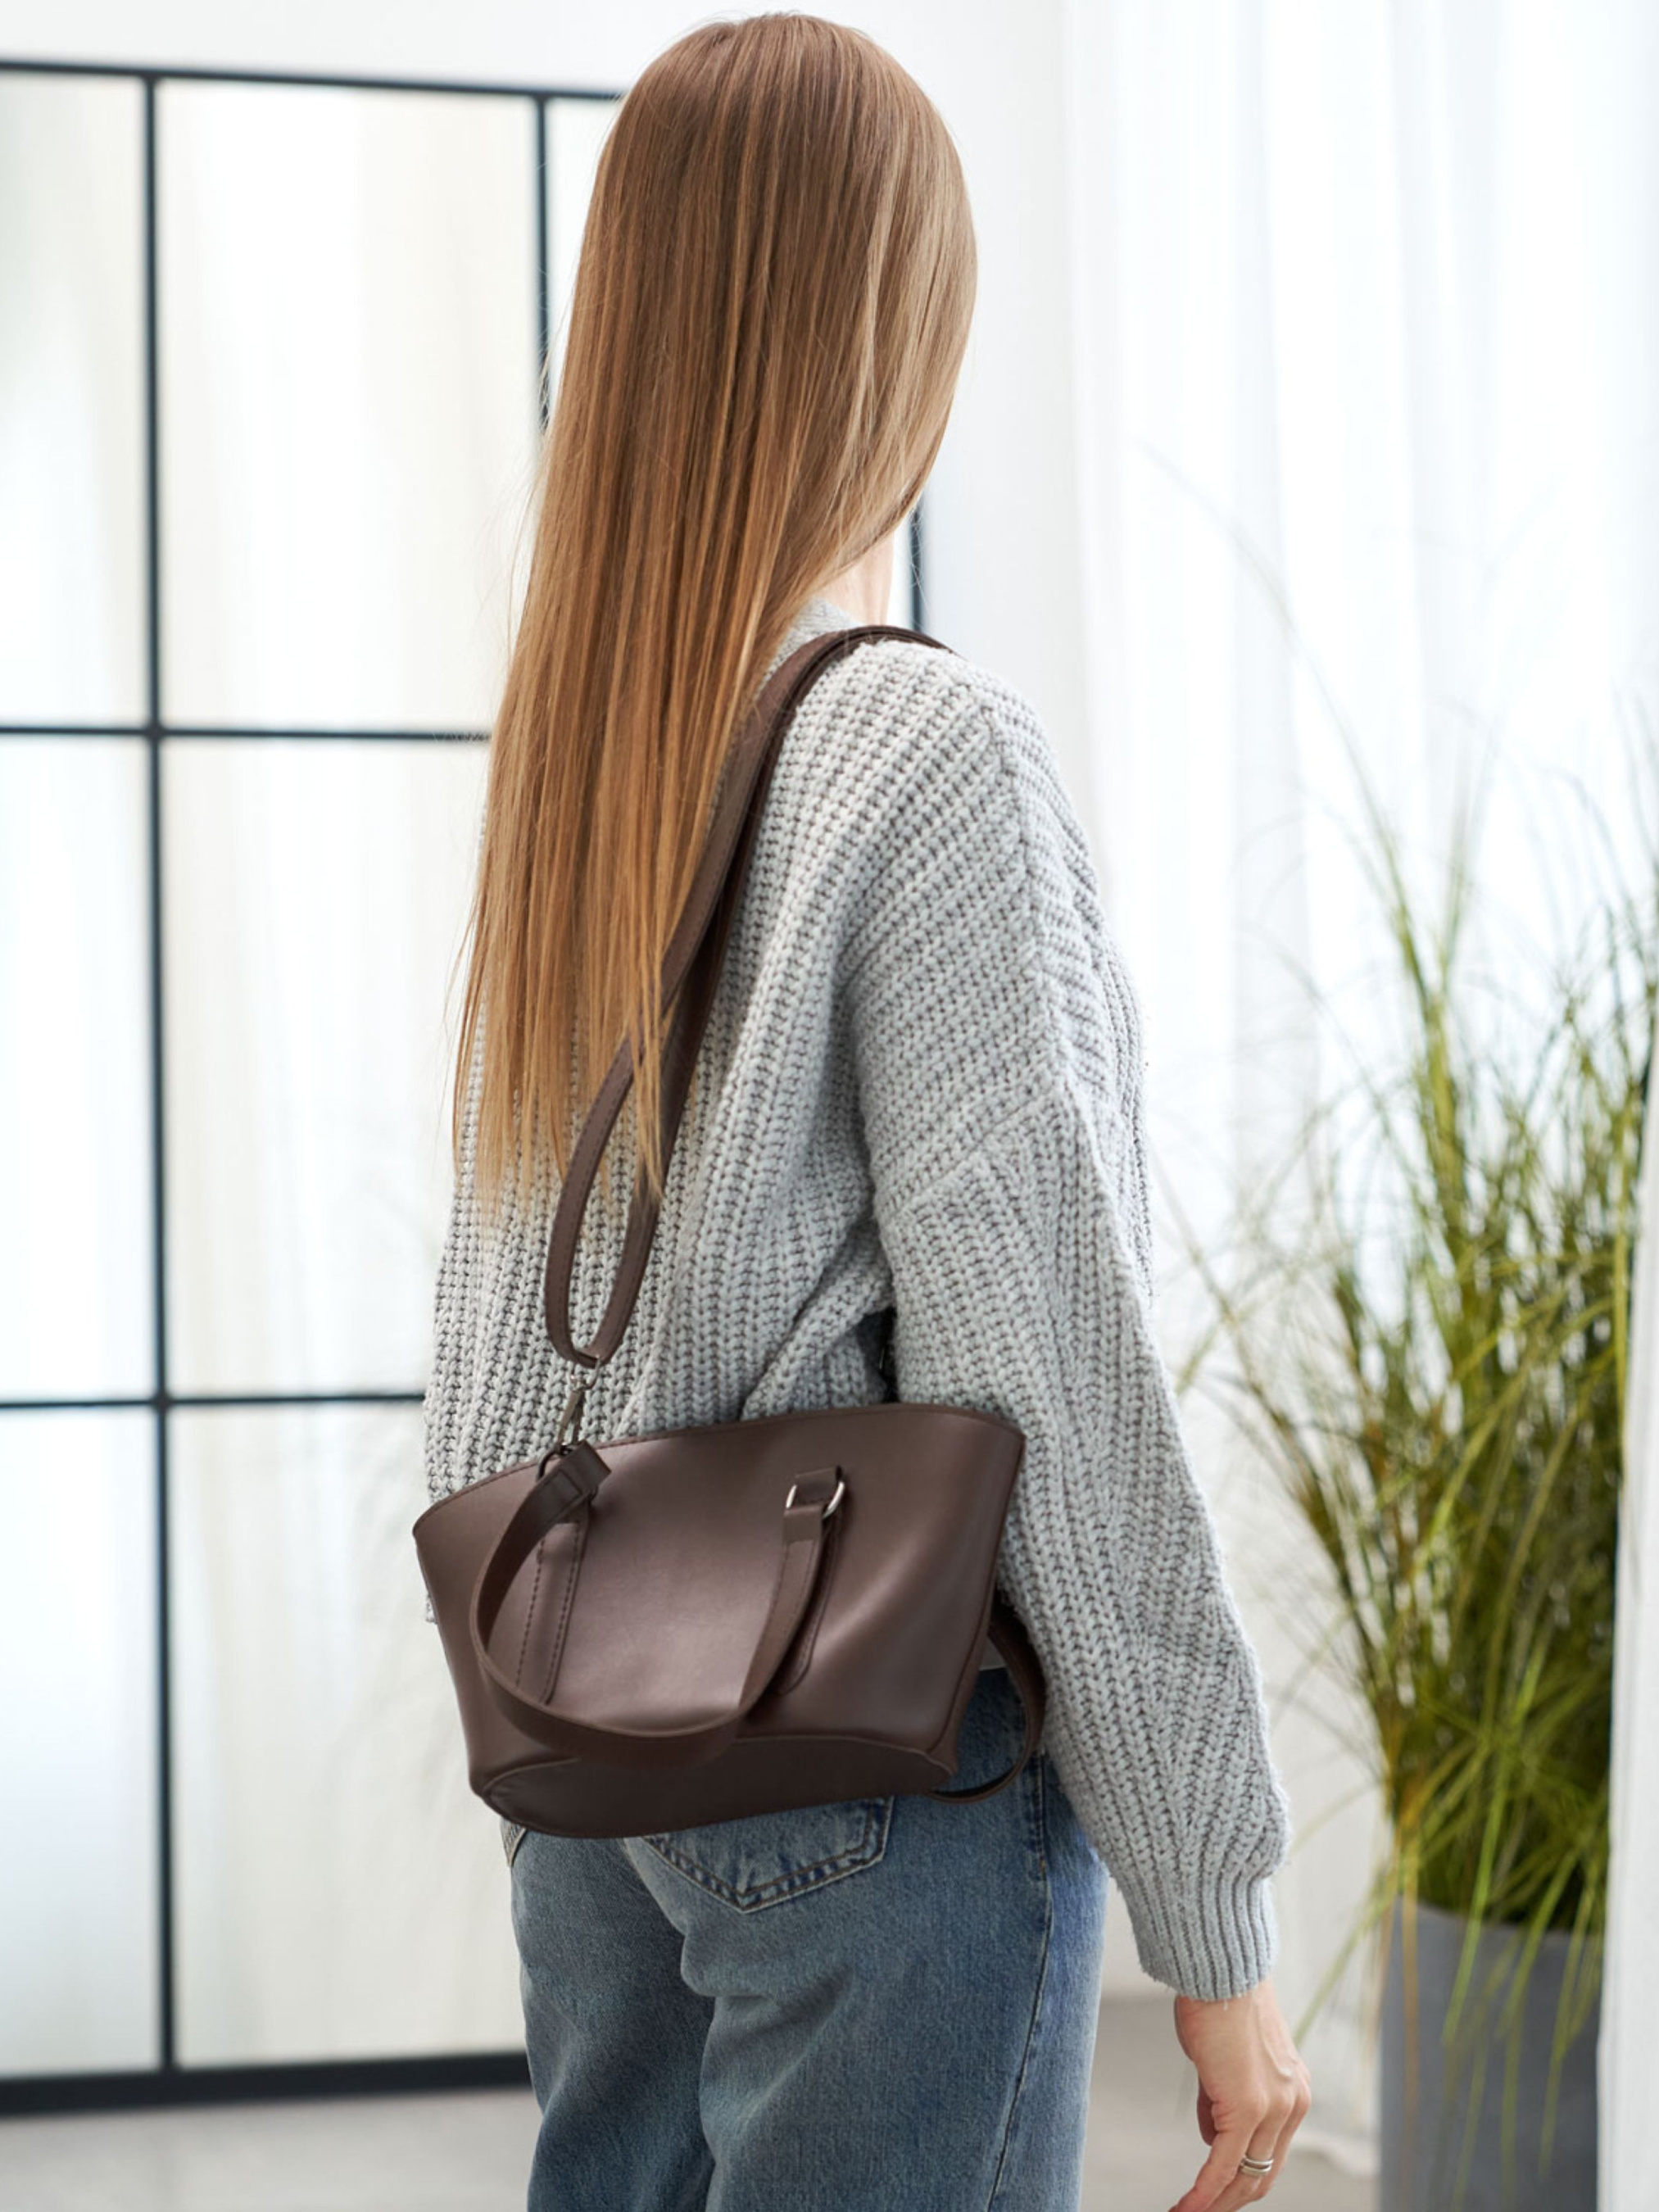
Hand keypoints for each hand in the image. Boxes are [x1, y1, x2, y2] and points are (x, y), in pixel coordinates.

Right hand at [1166, 1975, 1311, 2210]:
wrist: (1218, 1968)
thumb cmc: (1216, 2001)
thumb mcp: (1226, 2059)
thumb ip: (1224, 2099)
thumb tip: (1214, 2135)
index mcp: (1293, 2091)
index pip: (1270, 2153)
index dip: (1242, 2179)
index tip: (1215, 2194)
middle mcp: (1292, 2103)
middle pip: (1263, 2174)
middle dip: (1229, 2201)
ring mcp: (1274, 2106)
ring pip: (1246, 2176)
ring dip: (1214, 2202)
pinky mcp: (1247, 2106)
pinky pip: (1224, 2163)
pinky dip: (1203, 2192)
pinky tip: (1186, 2208)